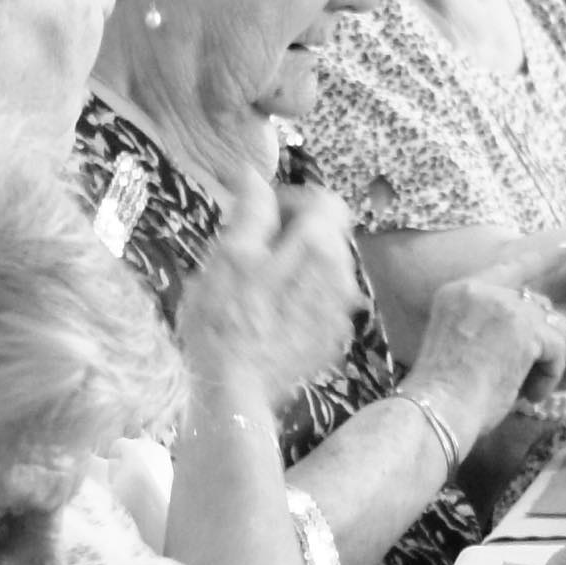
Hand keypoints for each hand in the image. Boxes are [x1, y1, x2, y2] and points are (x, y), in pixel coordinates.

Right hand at [177, 178, 361, 395]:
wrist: (235, 390)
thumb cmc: (223, 320)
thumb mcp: (228, 255)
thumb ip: (250, 210)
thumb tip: (254, 174)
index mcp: (317, 246)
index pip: (324, 199)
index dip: (290, 199)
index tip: (260, 216)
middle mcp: (342, 274)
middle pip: (328, 233)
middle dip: (292, 233)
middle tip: (251, 252)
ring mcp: (342, 310)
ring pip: (326, 268)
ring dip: (297, 266)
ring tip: (257, 286)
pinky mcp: (334, 337)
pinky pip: (324, 302)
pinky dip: (302, 298)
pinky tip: (270, 314)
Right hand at [404, 271, 565, 435]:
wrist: (436, 409)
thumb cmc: (443, 394)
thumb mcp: (456, 343)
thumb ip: (485, 324)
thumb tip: (529, 329)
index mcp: (458, 292)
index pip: (508, 266)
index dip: (538, 260)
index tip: (565, 248)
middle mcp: (480, 291)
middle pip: (535, 302)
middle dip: (539, 339)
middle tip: (526, 377)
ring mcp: (504, 306)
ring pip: (551, 326)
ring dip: (547, 359)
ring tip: (527, 389)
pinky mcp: (524, 329)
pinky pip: (556, 348)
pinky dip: (550, 375)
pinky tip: (531, 395)